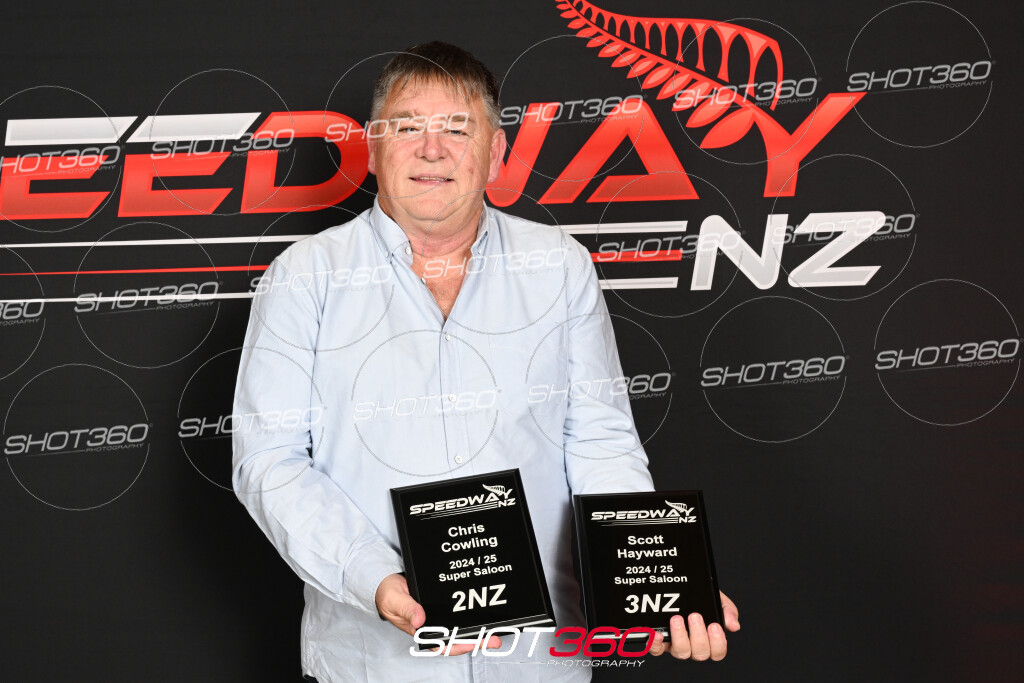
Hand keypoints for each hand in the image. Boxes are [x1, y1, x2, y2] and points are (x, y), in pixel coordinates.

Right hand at [374, 573, 500, 654]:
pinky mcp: (441, 607)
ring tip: (495, 630)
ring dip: (477, 630)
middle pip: (456, 638)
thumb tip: (419, 620)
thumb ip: (407, 609)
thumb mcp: (395, 599)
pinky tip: (484, 613)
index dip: (459, 646)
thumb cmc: (388, 594)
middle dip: (477, 641)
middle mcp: (432, 626)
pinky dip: (470, 614)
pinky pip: (457, 614)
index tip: (473, 644)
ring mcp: (437, 617)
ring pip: (460, 628)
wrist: (386, 581)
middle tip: (495, 640)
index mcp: (420, 631)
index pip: (442, 645)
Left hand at [649, 590, 739, 659]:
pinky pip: (656, 650)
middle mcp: (692, 645)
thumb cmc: (700, 597)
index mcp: (708, 638)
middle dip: (698, 636)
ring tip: (676, 619)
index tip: (714, 625)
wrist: (678, 585)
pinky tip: (657, 633)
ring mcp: (675, 644)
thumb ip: (727, 611)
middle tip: (694, 616)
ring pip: (680, 653)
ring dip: (679, 637)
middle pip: (700, 654)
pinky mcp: (659, 641)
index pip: (717, 652)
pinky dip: (655, 644)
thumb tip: (734, 626)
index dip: (717, 643)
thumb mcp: (716, 598)